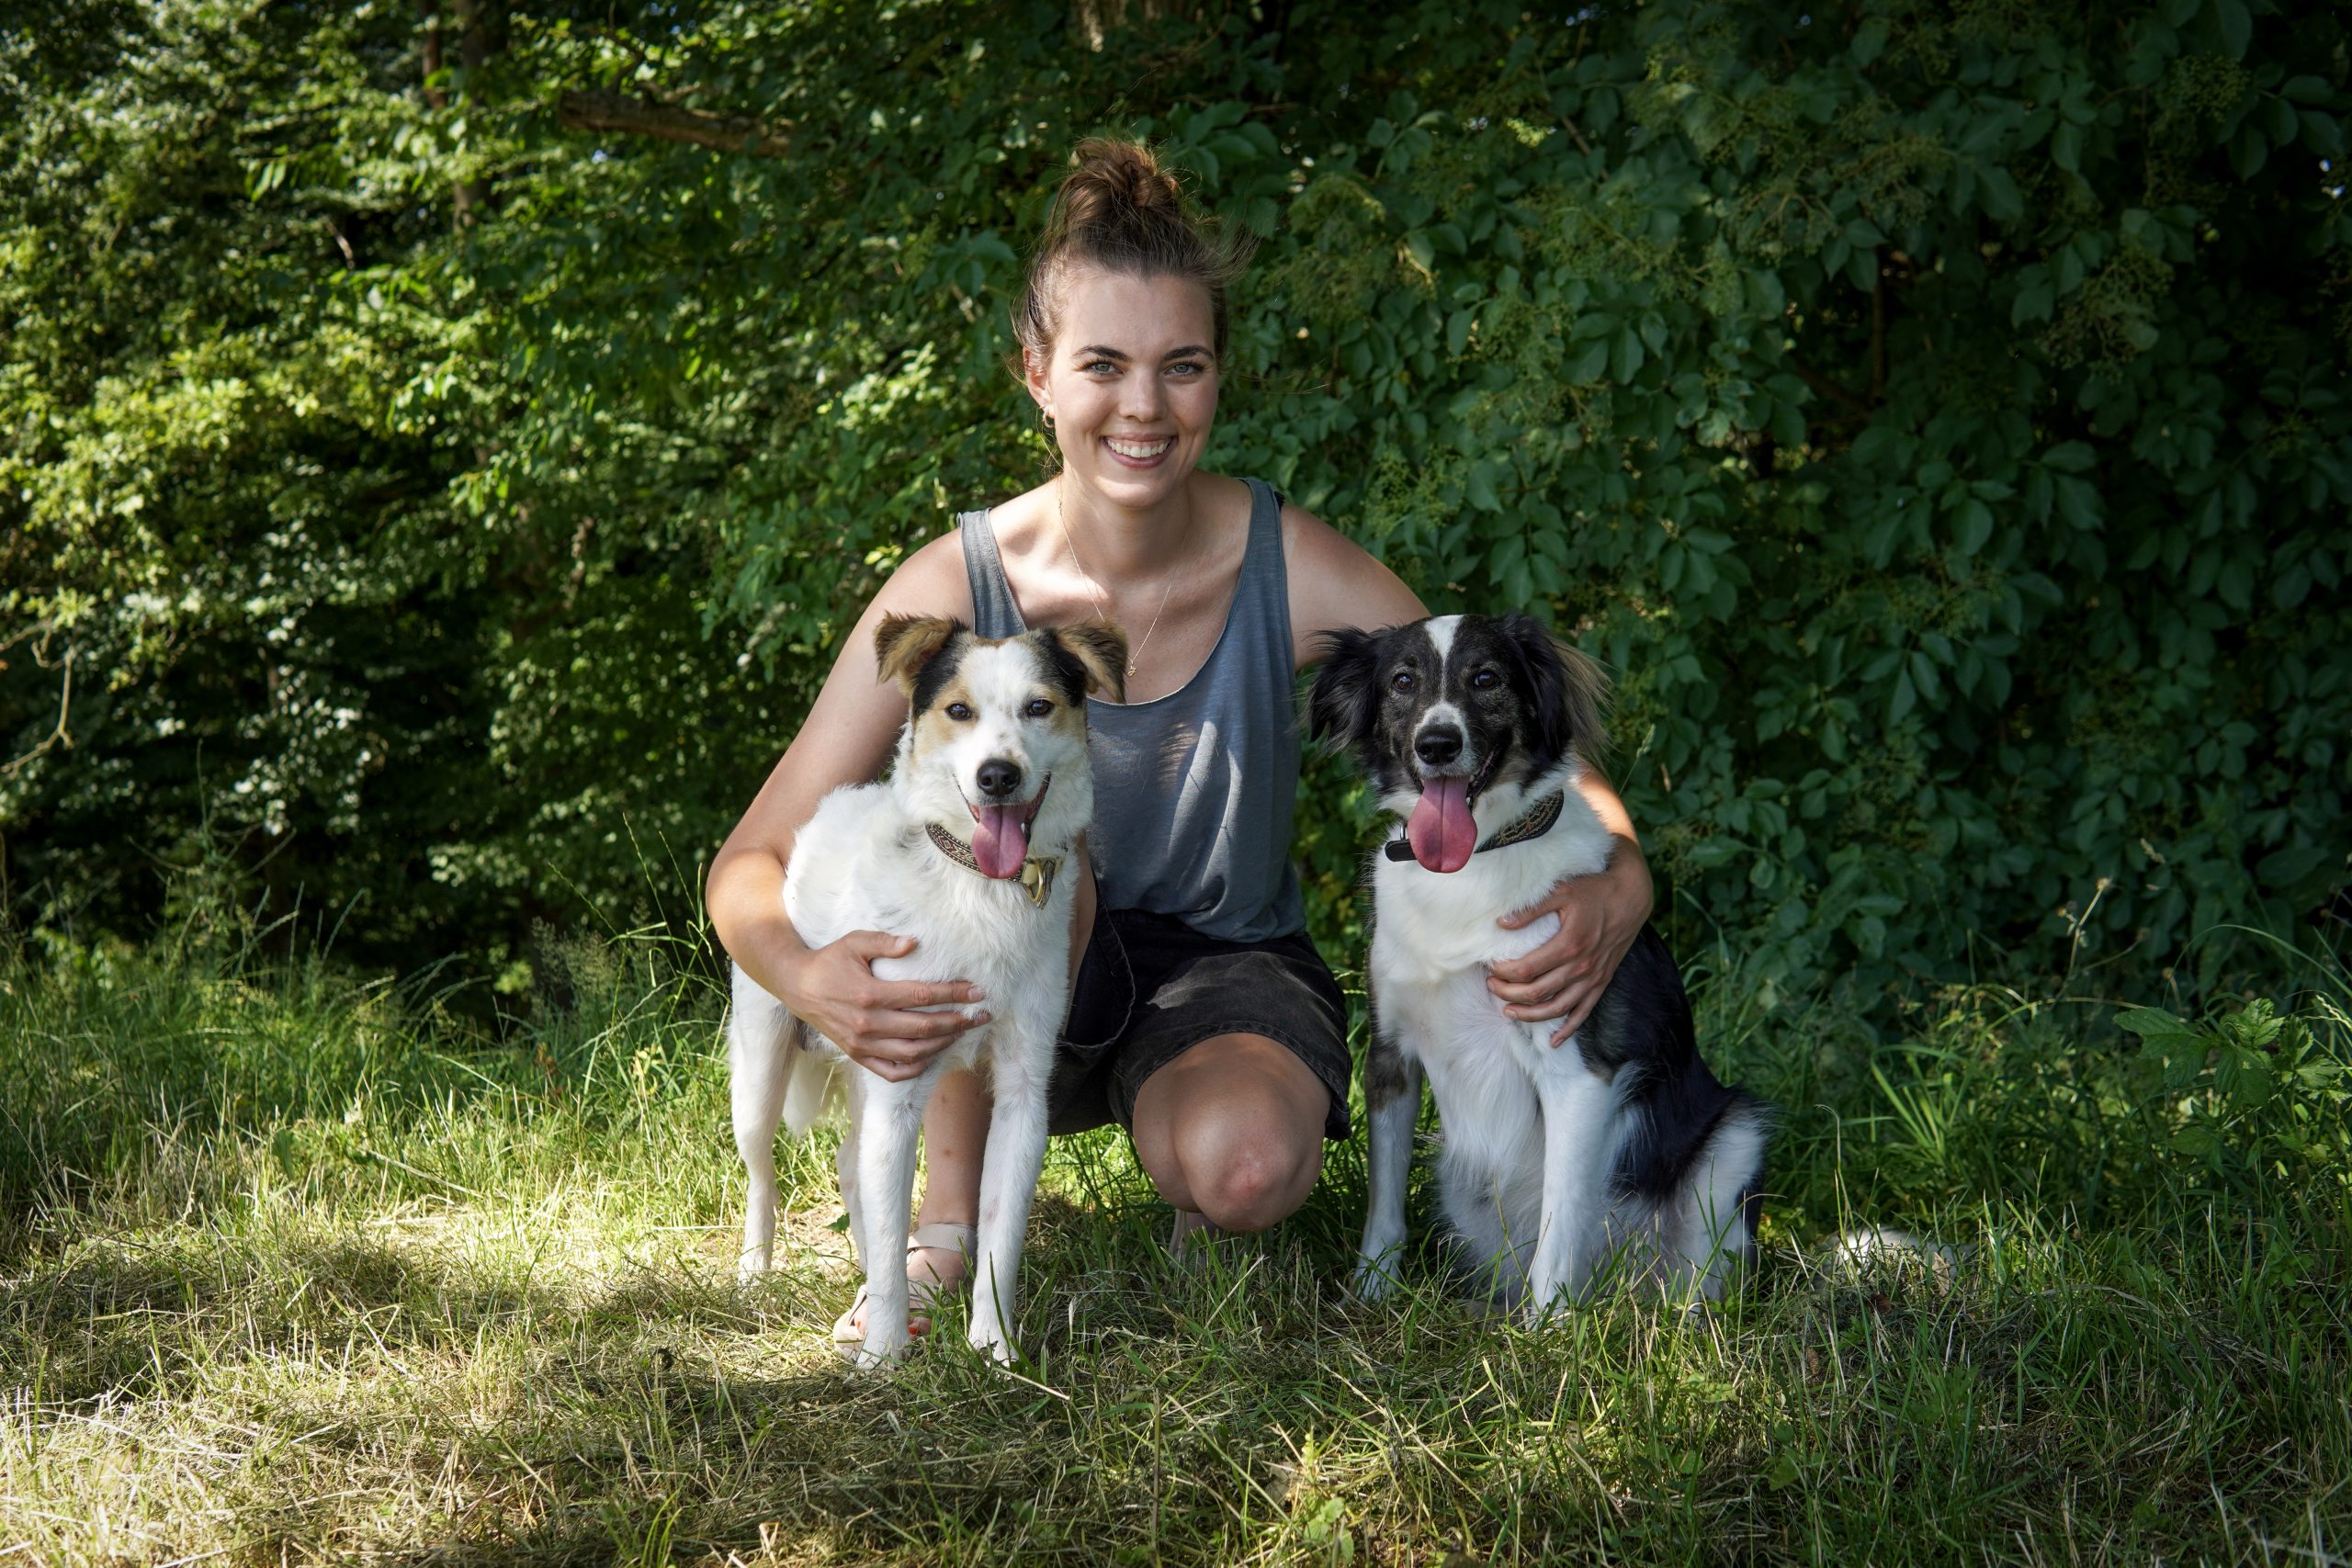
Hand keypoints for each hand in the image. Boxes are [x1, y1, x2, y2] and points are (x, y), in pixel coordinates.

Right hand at [781, 930, 988, 1082]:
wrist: (797, 986)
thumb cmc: (830, 961)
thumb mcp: (854, 942)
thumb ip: (884, 942)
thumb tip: (914, 943)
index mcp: (869, 994)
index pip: (921, 997)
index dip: (952, 994)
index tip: (977, 991)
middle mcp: (868, 1024)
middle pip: (924, 1028)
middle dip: (958, 1021)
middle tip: (981, 1014)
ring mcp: (863, 1044)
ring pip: (913, 1053)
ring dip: (943, 1044)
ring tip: (962, 1031)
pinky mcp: (858, 1056)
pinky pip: (893, 1072)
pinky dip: (917, 1067)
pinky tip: (933, 1054)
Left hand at [1485, 843, 1653, 1046]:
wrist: (1631, 898)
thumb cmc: (1594, 891)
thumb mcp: (1561, 891)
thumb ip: (1531, 909)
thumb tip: (1501, 923)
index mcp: (1568, 944)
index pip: (1526, 969)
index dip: (1504, 973)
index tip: (1491, 967)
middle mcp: (1581, 966)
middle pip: (1537, 992)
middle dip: (1509, 994)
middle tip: (1491, 986)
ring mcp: (1592, 978)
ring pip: (1557, 1009)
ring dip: (1530, 1015)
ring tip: (1508, 1012)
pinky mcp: (1601, 982)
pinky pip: (1584, 1013)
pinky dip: (1568, 1030)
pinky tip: (1554, 1042)